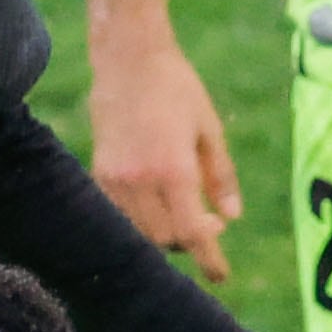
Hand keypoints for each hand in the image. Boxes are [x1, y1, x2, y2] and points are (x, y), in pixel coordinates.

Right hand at [90, 32, 239, 281]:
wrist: (127, 56)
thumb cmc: (176, 86)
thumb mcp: (209, 128)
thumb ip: (221, 176)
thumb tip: (232, 218)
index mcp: (173, 169)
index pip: (192, 233)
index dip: (209, 259)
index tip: (222, 275)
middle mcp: (140, 180)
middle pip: (166, 240)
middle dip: (189, 240)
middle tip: (209, 225)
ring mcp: (115, 178)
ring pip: (140, 233)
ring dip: (165, 234)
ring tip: (185, 213)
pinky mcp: (99, 172)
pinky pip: (119, 216)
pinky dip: (141, 221)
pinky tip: (157, 203)